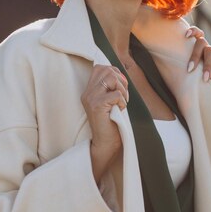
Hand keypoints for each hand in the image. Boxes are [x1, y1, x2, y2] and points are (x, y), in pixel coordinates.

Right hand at [81, 65, 127, 181]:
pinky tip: (119, 110)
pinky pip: (117, 94)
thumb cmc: (112, 122)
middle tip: (123, 96)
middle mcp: (87, 93)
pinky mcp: (97, 106)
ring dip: (123, 90)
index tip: (120, 87)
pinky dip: (123, 101)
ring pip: (112, 78)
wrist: (106, 144)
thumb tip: (122, 74)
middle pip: (107, 70)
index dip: (114, 72)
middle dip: (121, 81)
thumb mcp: (110, 101)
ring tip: (121, 103)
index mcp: (89, 90)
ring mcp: (90, 98)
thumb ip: (112, 87)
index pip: (100, 68)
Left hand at [185, 26, 210, 92]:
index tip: (186, 35)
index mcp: (195, 51)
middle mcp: (205, 50)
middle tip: (190, 69)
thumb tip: (164, 57)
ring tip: (204, 79)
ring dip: (206, 66)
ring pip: (209, 50)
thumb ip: (183, 65)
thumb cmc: (197, 89)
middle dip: (194, 55)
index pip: (195, 34)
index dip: (193, 31)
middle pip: (200, 42)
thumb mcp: (188, 76)